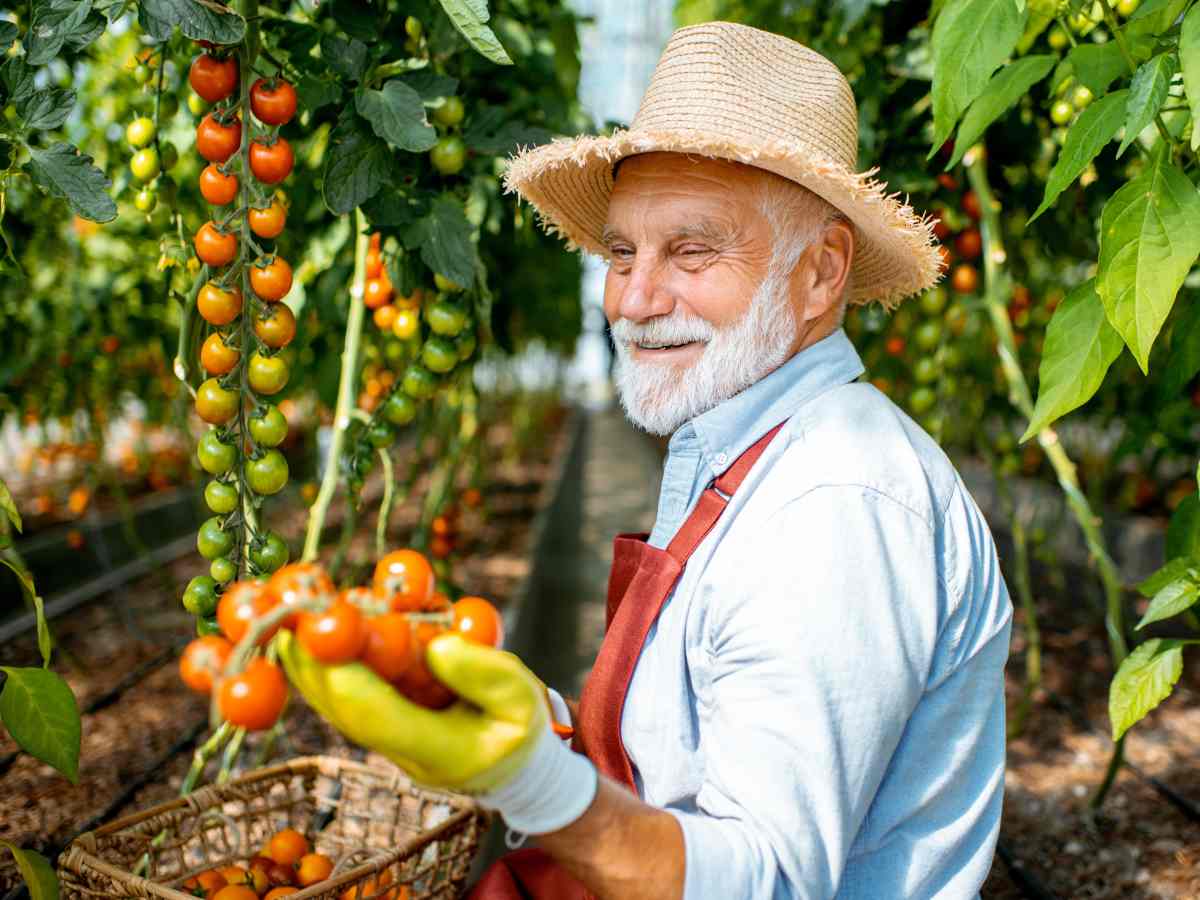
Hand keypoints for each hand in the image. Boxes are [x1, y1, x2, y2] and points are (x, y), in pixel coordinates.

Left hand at [277, 630, 595, 831]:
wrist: (515, 769)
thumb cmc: (521, 730)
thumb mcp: (522, 700)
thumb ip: (485, 674)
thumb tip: (438, 646)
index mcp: (437, 750)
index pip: (379, 716)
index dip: (344, 678)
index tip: (320, 639)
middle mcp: (398, 748)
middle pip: (341, 708)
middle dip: (310, 663)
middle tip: (286, 615)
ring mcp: (386, 737)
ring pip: (335, 701)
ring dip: (307, 661)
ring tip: (285, 613)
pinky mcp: (383, 720)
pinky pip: (346, 693)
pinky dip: (325, 661)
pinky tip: (309, 628)